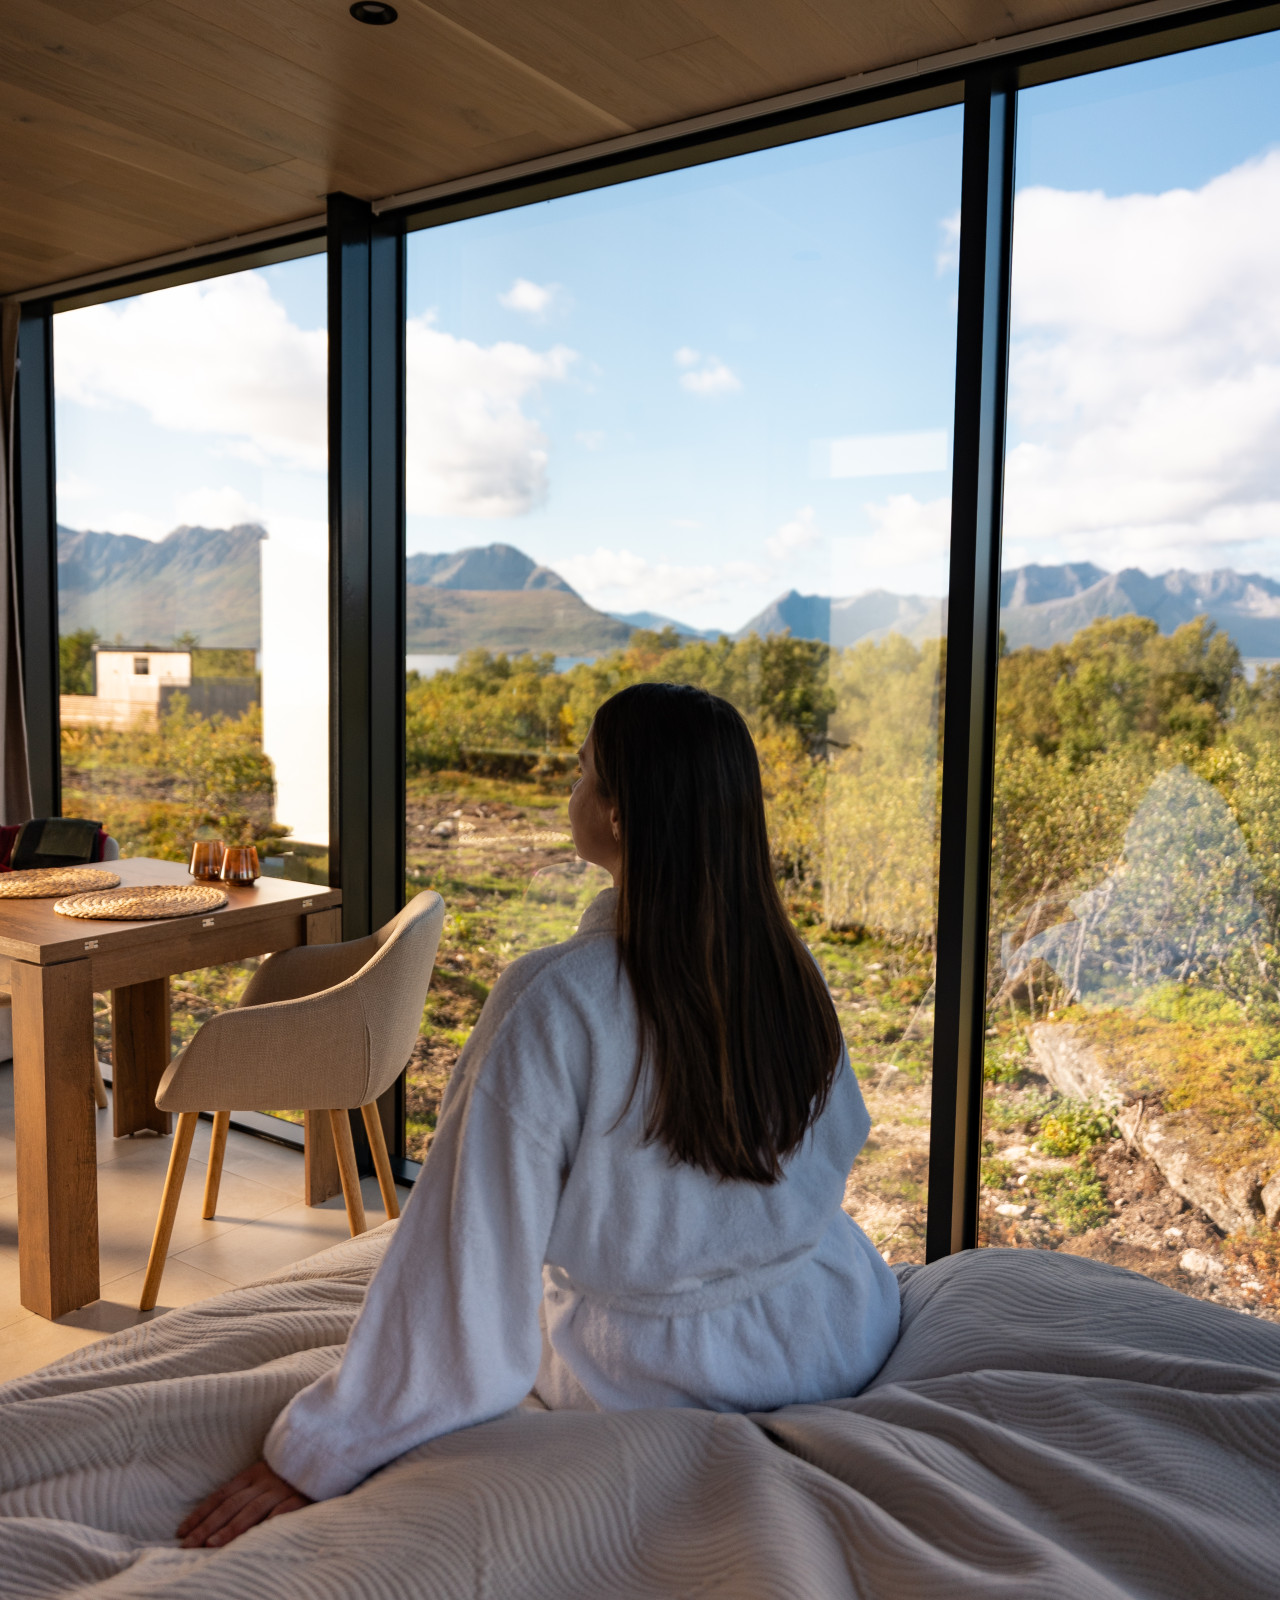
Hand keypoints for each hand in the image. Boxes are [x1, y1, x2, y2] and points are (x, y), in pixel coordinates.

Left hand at [177, 1459, 310, 1547]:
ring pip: (251, 1510)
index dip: (201, 1513)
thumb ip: (247, 1491)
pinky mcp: (301, 1499)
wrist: (327, 1455)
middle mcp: (265, 1481)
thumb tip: (215, 1517)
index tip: (182, 1532)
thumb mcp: (267, 1475)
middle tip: (188, 1544)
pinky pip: (281, 1513)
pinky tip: (251, 1539)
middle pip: (231, 1505)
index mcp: (254, 1473)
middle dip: (207, 1526)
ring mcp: (283, 1490)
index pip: (221, 1495)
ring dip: (230, 1528)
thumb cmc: (292, 1473)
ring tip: (210, 1545)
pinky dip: (265, 1525)